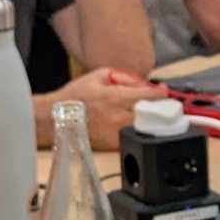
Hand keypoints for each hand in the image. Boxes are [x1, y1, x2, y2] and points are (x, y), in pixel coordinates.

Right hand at [36, 67, 165, 149]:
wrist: (54, 118)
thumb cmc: (75, 96)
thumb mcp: (99, 75)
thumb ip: (123, 77)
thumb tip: (141, 82)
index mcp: (117, 97)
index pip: (149, 96)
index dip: (161, 93)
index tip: (164, 91)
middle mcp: (119, 115)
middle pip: (153, 114)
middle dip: (161, 109)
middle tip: (164, 106)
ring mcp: (117, 132)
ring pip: (145, 128)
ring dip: (152, 122)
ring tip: (154, 116)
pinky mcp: (112, 144)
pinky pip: (133, 138)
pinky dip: (138, 133)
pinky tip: (139, 128)